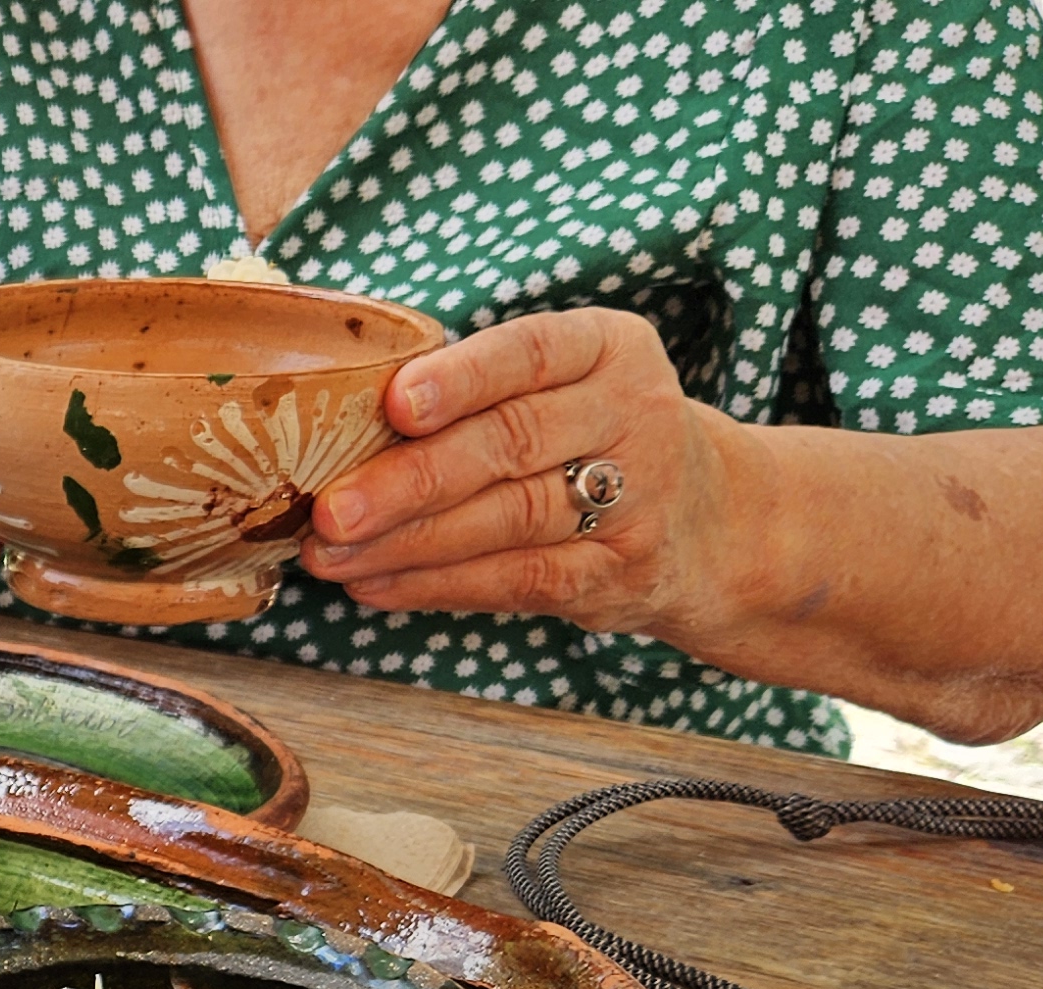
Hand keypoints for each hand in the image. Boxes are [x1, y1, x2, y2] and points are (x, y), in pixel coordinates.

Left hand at [298, 309, 754, 643]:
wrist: (713, 518)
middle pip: (510, 444)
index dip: (462, 378)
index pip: (531, 352)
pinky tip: (374, 585)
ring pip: (507, 520)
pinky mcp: (619, 572)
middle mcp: (634, 414)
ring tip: (328, 555)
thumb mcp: (566, 380)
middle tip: (329, 509)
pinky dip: (436, 586)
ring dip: (406, 543)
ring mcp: (637, 499)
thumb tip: (334, 417)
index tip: (395, 403)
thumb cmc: (592, 433)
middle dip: (409, 480)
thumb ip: (479, 385)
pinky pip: (516, 581)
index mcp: (609, 348)